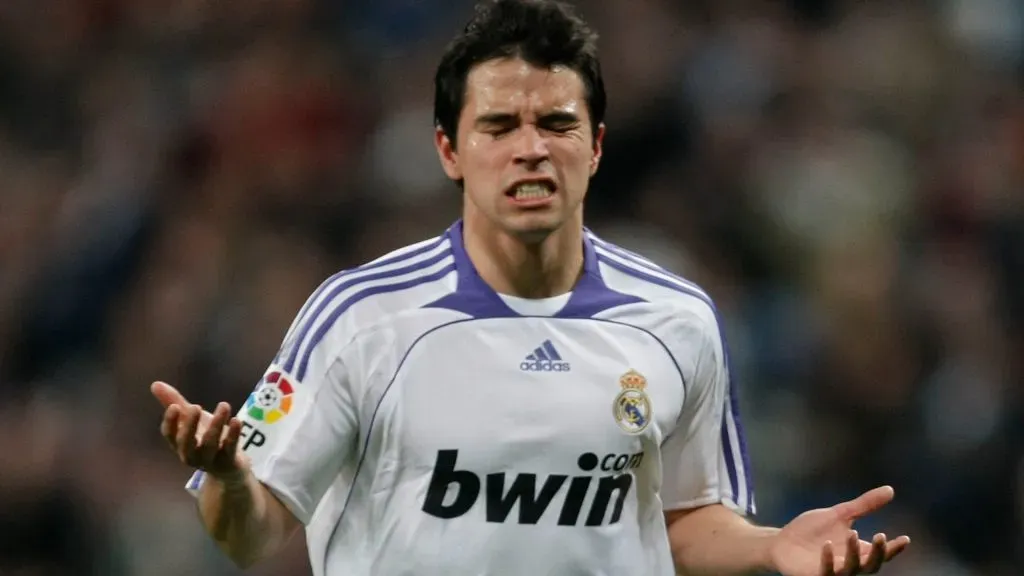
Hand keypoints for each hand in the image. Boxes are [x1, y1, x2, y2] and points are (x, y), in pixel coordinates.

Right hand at [152, 381, 246, 478]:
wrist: (228, 466)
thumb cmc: (205, 438)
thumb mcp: (191, 419)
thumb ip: (174, 402)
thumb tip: (155, 383)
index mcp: (179, 444)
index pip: (169, 434)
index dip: (170, 422)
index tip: (174, 406)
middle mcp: (191, 454)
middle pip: (186, 442)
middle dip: (190, 425)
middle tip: (196, 407)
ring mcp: (209, 460)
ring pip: (210, 444)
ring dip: (216, 424)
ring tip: (224, 404)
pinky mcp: (228, 462)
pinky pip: (230, 449)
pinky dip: (233, 435)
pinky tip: (236, 420)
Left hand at [769, 486, 910, 574]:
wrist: (782, 542)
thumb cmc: (812, 531)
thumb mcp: (840, 514)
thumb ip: (864, 505)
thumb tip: (890, 489)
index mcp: (858, 550)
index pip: (882, 553)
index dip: (894, 549)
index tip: (905, 538)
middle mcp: (849, 564)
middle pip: (872, 565)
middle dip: (879, 553)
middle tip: (881, 536)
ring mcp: (833, 572)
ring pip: (851, 569)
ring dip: (854, 552)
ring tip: (852, 533)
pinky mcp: (815, 575)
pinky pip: (825, 572)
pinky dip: (828, 560)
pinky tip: (827, 545)